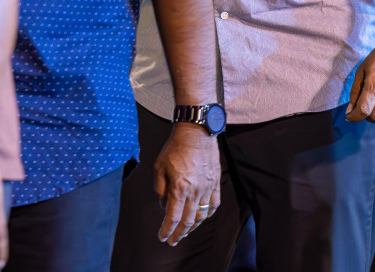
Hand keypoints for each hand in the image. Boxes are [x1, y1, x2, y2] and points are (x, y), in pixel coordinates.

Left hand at [152, 123, 220, 245]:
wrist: (196, 133)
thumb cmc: (175, 147)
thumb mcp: (159, 166)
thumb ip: (160, 188)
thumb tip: (164, 204)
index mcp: (179, 188)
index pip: (172, 217)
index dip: (166, 230)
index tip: (162, 237)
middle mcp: (195, 191)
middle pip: (187, 221)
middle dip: (179, 234)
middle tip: (173, 241)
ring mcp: (207, 188)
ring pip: (201, 216)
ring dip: (193, 227)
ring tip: (186, 232)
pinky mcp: (215, 183)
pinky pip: (213, 205)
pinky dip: (207, 214)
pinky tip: (202, 218)